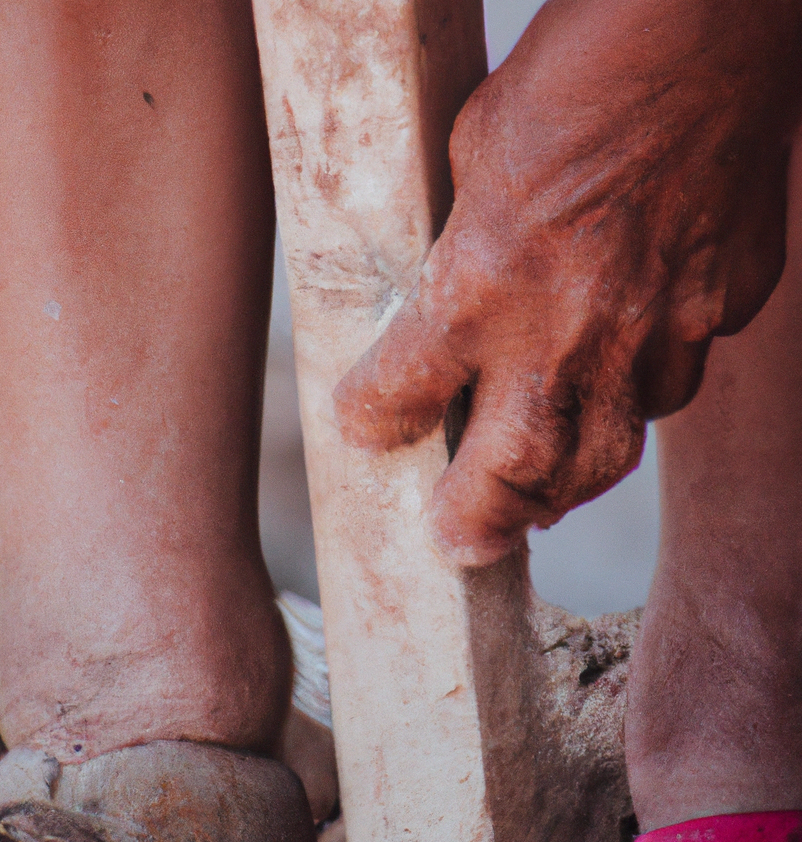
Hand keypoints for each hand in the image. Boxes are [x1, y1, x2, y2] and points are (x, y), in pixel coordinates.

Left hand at [335, 0, 800, 565]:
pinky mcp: (718, 312)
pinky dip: (636, 406)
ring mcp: (651, 330)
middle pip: (512, 471)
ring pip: (605, 453)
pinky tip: (617, 399)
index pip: (403, 391)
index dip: (374, 421)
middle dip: (478, 521)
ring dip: (560, 489)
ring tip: (532, 506)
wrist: (706, 29)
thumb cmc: (575, 74)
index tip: (365, 432)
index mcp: (478, 283)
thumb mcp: (472, 153)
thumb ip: (460, 240)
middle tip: (460, 547)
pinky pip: (672, 385)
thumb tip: (452, 286)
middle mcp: (563, 328)